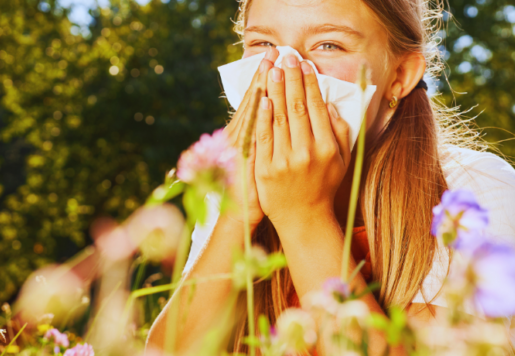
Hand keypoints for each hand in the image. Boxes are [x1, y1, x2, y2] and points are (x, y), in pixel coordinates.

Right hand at [222, 48, 279, 227]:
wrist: (241, 215)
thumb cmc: (252, 187)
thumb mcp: (253, 156)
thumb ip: (261, 133)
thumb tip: (268, 108)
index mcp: (243, 133)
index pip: (255, 99)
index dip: (263, 78)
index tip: (273, 57)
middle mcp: (239, 136)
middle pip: (254, 100)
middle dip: (265, 75)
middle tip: (274, 53)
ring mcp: (241, 147)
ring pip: (252, 112)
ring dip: (261, 88)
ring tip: (270, 66)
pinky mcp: (246, 160)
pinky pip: (253, 134)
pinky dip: (256, 117)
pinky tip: (262, 100)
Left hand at [254, 54, 351, 227]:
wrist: (303, 218)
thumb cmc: (324, 185)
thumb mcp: (342, 160)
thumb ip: (340, 132)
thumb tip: (331, 105)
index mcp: (326, 148)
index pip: (316, 108)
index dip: (309, 83)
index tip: (304, 65)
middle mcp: (307, 153)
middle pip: (297, 108)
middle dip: (291, 79)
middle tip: (286, 58)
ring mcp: (284, 162)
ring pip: (279, 119)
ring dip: (275, 91)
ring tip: (272, 71)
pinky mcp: (265, 169)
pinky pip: (263, 138)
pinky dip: (262, 117)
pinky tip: (262, 99)